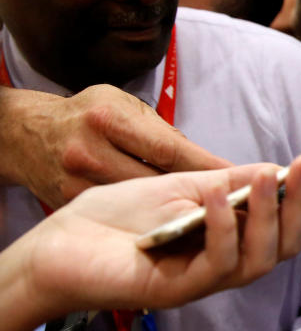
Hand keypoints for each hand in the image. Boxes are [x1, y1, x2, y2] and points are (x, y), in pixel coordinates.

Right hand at [0, 85, 230, 207]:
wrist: (25, 135)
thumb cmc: (87, 114)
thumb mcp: (124, 106)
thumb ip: (163, 133)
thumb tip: (213, 165)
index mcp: (108, 120)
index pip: (170, 150)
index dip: (209, 168)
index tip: (244, 180)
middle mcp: (90, 152)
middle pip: (159, 183)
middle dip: (201, 195)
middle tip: (241, 206)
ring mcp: (77, 183)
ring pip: (141, 205)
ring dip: (179, 213)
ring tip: (216, 219)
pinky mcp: (71, 205)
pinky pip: (121, 216)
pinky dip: (150, 220)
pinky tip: (174, 224)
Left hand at [1, 157, 300, 330]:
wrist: (61, 243)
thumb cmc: (117, 218)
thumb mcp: (183, 185)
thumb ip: (228, 182)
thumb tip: (275, 169)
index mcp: (231, 237)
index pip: (284, 219)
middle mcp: (225, 262)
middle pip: (284, 243)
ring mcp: (204, 279)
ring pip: (260, 259)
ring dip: (269, 215)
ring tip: (266, 176)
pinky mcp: (179, 289)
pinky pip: (217, 264)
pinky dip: (223, 227)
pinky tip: (215, 197)